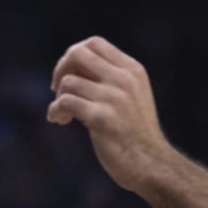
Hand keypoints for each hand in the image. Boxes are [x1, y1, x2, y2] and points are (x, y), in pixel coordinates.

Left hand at [46, 36, 174, 192]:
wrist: (151, 165)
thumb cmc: (134, 131)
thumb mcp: (130, 94)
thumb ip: (108, 76)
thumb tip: (69, 62)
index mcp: (133, 70)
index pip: (94, 43)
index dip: (74, 55)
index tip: (69, 73)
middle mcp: (125, 79)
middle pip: (78, 54)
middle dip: (60, 68)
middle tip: (56, 88)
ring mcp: (114, 98)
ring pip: (67, 82)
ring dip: (58, 98)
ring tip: (63, 114)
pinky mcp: (102, 118)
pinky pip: (65, 102)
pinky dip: (55, 110)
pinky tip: (58, 120)